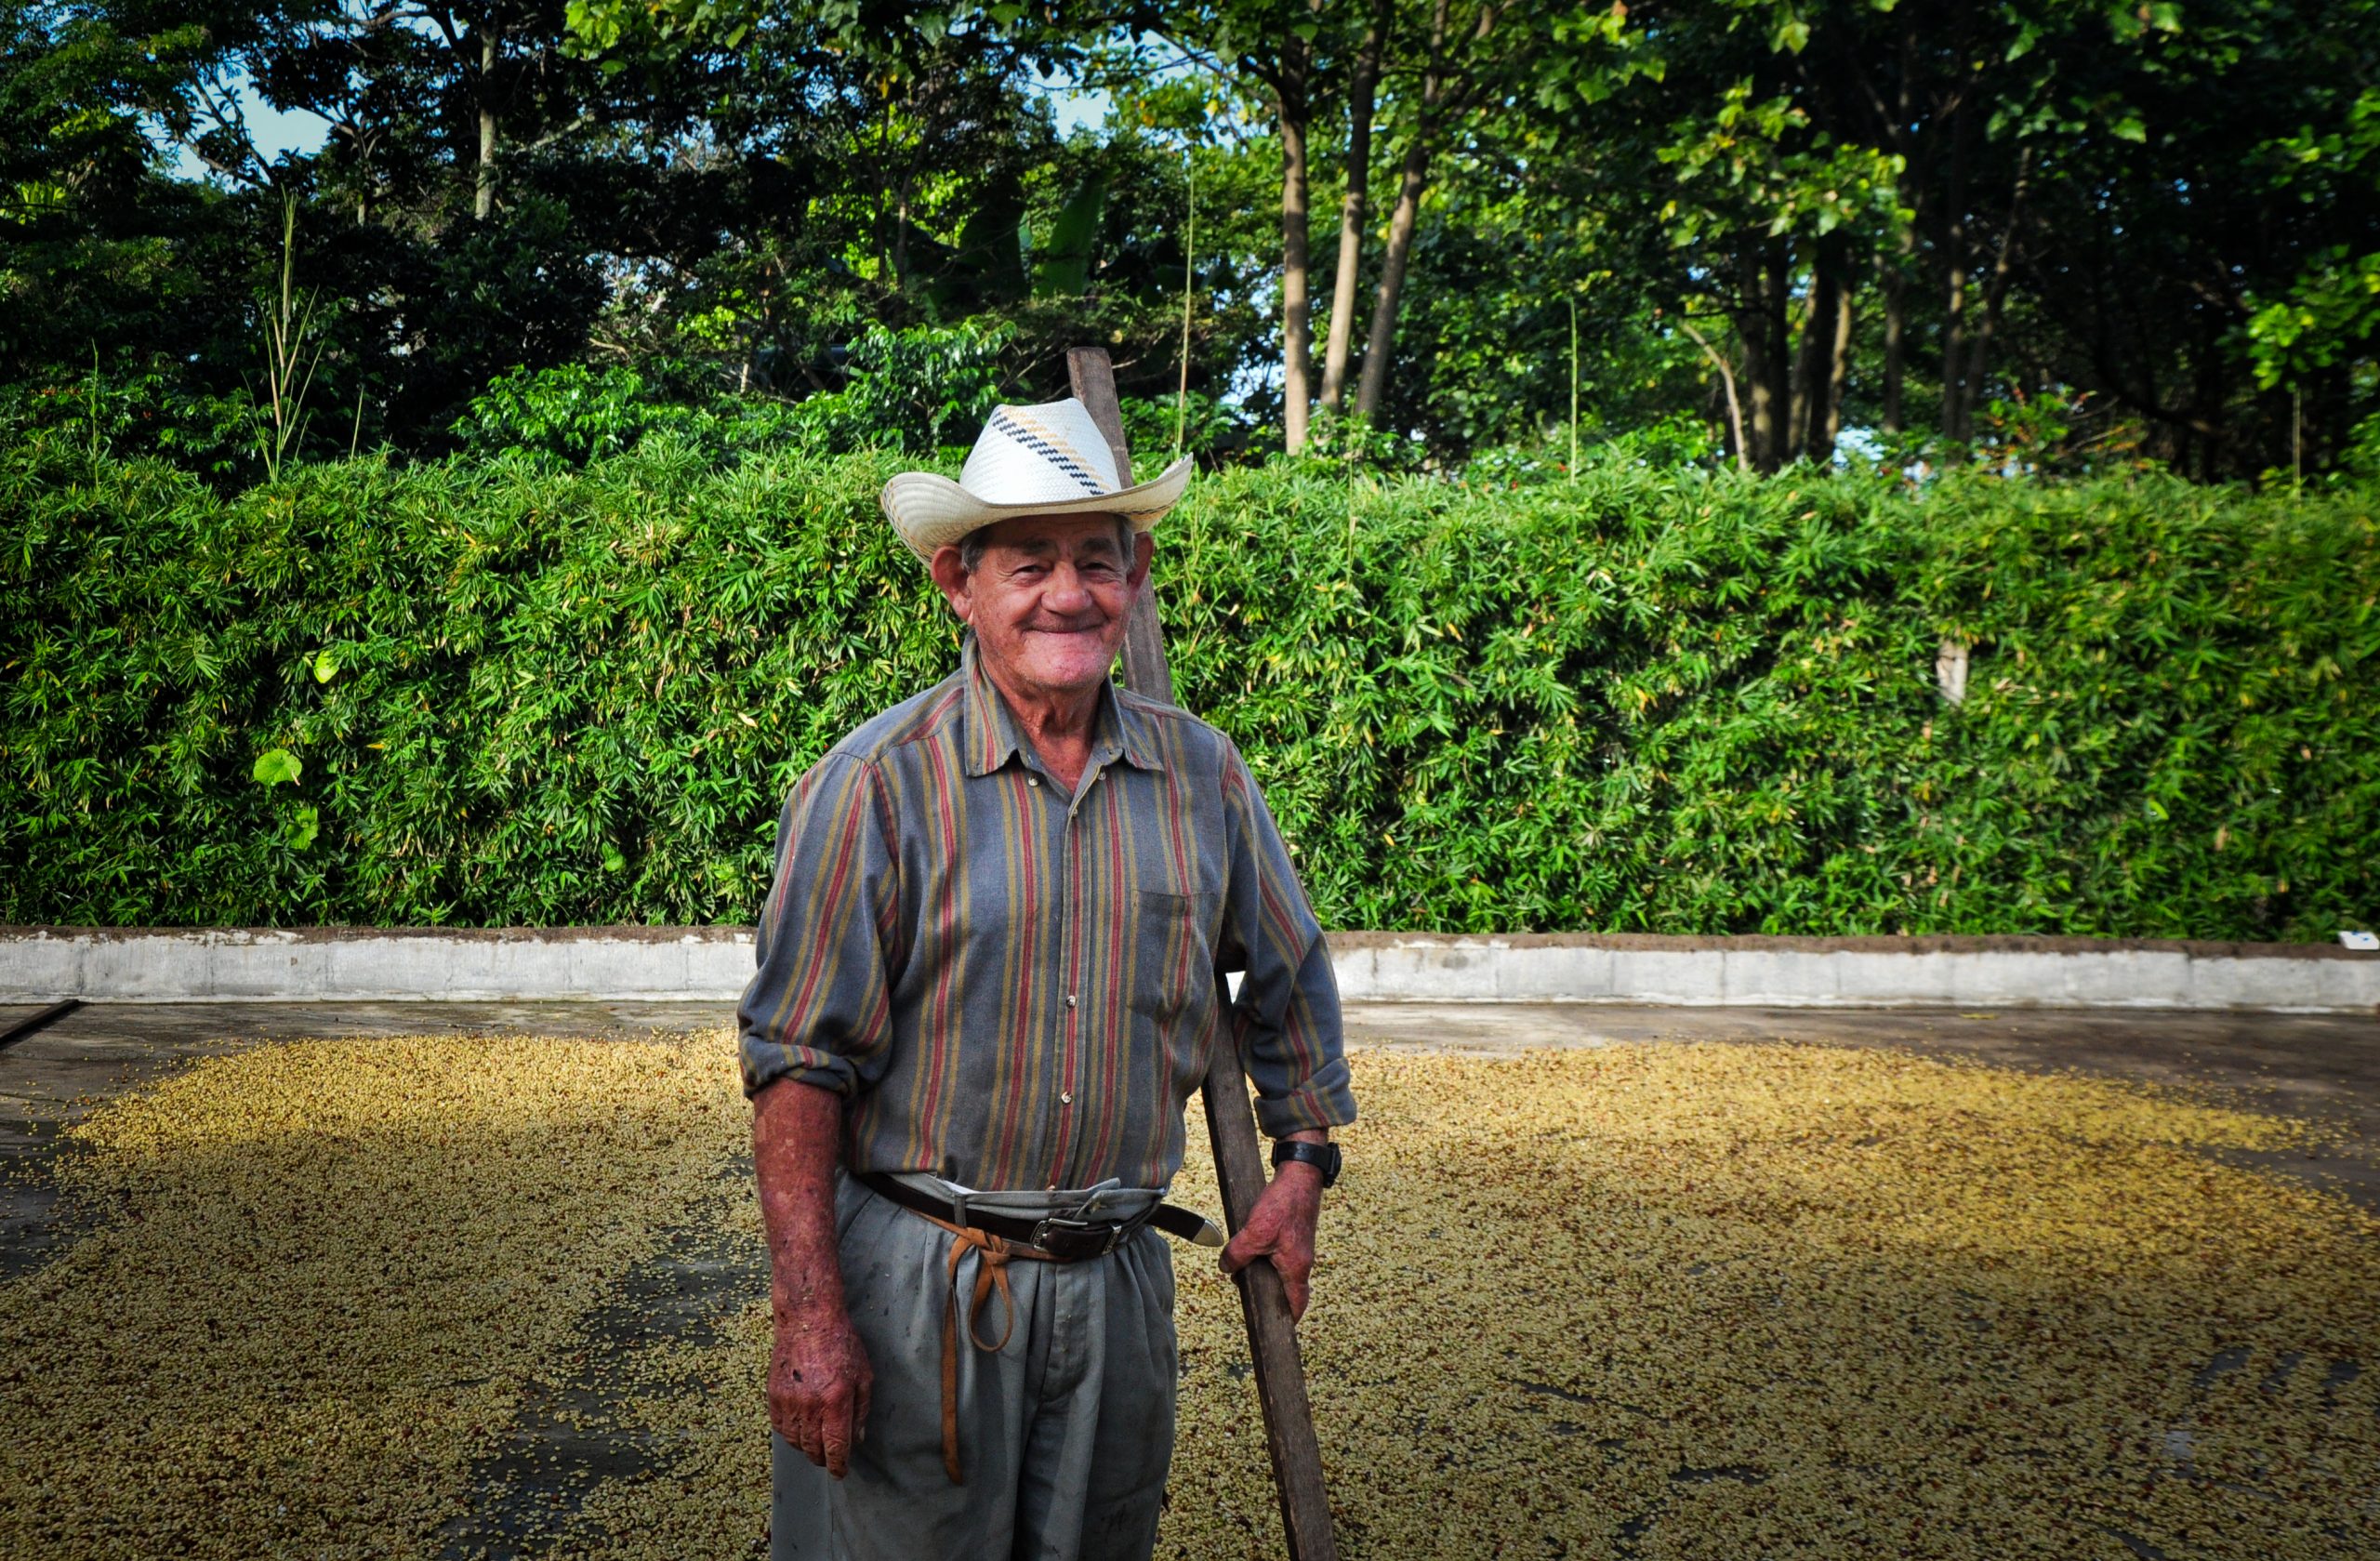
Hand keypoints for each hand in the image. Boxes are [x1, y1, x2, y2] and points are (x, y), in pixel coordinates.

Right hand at [770, 1303, 872, 1478]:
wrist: (808, 1319)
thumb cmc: (841, 1344)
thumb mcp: (863, 1375)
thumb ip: (861, 1410)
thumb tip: (857, 1439)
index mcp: (836, 1400)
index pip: (836, 1447)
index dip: (838, 1465)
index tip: (840, 1473)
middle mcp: (810, 1404)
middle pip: (813, 1449)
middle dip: (823, 1459)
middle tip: (830, 1458)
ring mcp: (789, 1401)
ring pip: (796, 1442)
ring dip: (807, 1448)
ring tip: (816, 1443)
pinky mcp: (774, 1395)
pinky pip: (780, 1428)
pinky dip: (791, 1435)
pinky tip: (801, 1429)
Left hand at [1218, 1152, 1324, 1323]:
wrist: (1300, 1176)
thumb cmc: (1283, 1205)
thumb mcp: (1254, 1233)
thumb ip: (1238, 1255)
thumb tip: (1226, 1268)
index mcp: (1296, 1268)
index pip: (1297, 1303)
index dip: (1289, 1319)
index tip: (1278, 1328)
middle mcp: (1302, 1260)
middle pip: (1289, 1288)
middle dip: (1271, 1294)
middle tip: (1252, 1296)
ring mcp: (1300, 1246)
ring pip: (1283, 1269)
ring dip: (1267, 1272)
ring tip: (1247, 1269)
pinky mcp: (1295, 1233)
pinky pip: (1281, 1253)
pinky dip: (1268, 1255)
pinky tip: (1254, 1246)